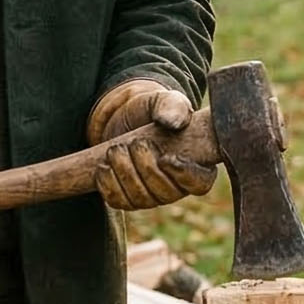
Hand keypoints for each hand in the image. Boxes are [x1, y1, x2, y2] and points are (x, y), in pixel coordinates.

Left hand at [88, 80, 216, 210]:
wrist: (124, 116)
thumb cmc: (153, 110)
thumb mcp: (165, 101)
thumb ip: (173, 107)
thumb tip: (173, 122)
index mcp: (195, 164)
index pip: (199, 183)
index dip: (185, 176)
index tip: (166, 158)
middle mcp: (176, 186)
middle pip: (165, 193)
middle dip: (146, 168)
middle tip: (135, 143)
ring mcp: (152, 196)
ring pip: (141, 199)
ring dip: (125, 174)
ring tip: (116, 149)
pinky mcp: (127, 198)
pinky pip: (119, 202)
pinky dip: (109, 184)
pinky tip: (104, 167)